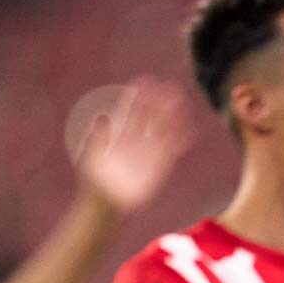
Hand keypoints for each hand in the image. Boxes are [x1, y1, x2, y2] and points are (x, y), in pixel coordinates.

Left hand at [77, 76, 193, 212]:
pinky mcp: (160, 163)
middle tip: (171, 87)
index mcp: (118, 132)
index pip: (131, 109)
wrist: (106, 201)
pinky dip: (182, 140)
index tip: (146, 81)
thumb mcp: (92, 156)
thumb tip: (102, 117)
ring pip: (164, 128)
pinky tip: (191, 132)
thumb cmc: (94, 179)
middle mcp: (136, 138)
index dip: (139, 95)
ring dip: (174, 117)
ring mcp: (149, 150)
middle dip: (160, 101)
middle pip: (150, 115)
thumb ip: (98, 137)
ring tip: (184, 104)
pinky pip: (173, 149)